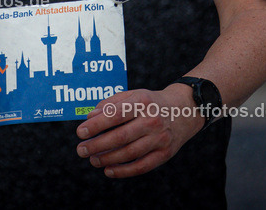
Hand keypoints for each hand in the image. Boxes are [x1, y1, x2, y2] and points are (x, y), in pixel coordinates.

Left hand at [75, 84, 204, 177]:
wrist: (184, 110)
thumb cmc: (151, 103)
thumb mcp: (133, 95)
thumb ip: (110, 104)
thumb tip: (89, 118)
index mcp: (142, 102)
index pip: (115, 114)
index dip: (96, 125)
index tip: (80, 132)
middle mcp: (152, 120)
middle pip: (121, 136)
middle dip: (97, 145)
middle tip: (81, 150)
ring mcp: (160, 138)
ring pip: (129, 153)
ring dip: (107, 159)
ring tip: (93, 159)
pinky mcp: (165, 153)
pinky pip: (141, 166)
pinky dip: (123, 171)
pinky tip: (109, 171)